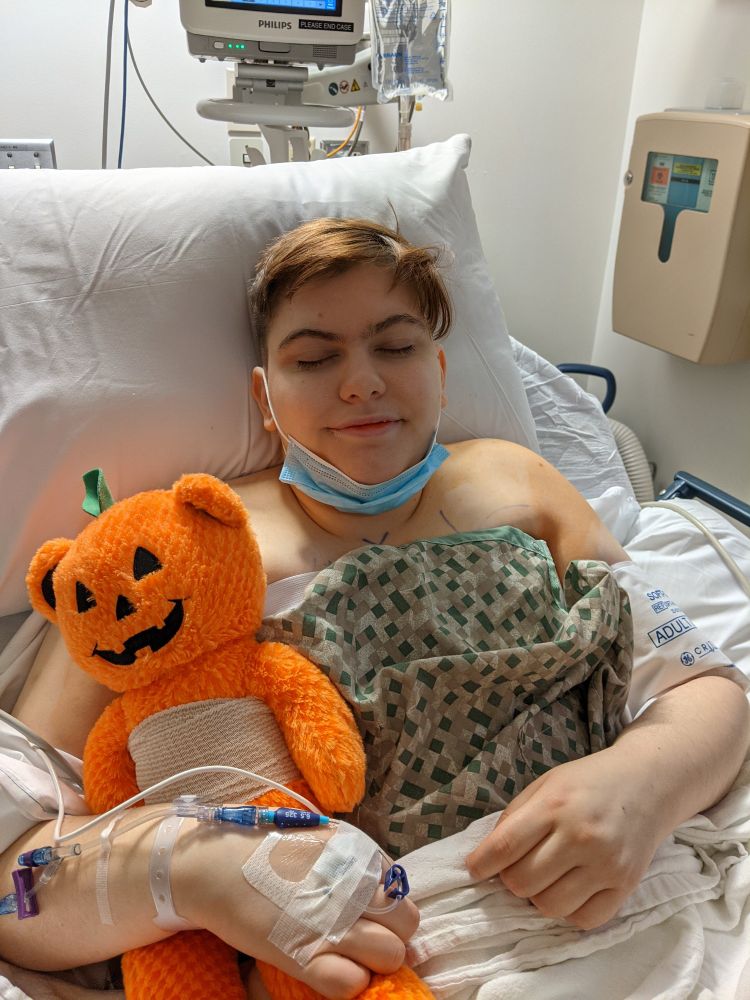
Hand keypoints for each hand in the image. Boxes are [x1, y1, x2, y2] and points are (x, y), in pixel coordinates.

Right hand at [174, 821, 418, 999]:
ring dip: (371, 961)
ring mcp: (333, 922)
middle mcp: (356, 886)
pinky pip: (352, 983)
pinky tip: (327, 968)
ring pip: (390, 956)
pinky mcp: (305, 955)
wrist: (217, 865)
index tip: (369, 917)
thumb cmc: (269, 849)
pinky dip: (347, 982)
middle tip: (362, 940)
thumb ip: (358, 864)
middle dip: (389, 937)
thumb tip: (385, 891)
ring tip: (344, 955)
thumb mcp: (325, 839)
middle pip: (406, 927)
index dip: (388, 913)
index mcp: (361, 856)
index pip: (402, 895)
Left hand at [465, 748, 665, 929]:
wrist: (648, 782)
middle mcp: (580, 836)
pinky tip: (571, 889)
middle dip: (511, 879)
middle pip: (522, 882)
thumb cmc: (588, 782)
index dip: (481, 865)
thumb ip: (516, 817)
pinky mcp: (626, 885)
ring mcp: (605, 864)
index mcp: (554, 805)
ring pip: (550, 907)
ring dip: (539, 897)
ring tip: (546, 877)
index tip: (474, 869)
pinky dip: (570, 911)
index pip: (504, 848)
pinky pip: (584, 920)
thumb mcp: (546, 784)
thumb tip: (488, 856)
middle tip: (520, 866)